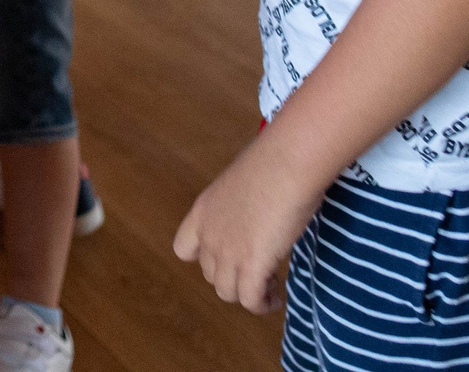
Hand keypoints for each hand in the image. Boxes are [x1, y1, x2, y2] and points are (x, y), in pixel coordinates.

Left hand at [173, 136, 327, 315]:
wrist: (285, 165)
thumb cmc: (271, 164)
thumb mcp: (241, 184)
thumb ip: (239, 205)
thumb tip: (256, 211)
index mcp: (202, 212)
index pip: (184, 248)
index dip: (203, 258)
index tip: (229, 256)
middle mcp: (209, 235)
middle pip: (211, 275)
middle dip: (233, 277)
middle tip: (259, 270)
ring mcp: (228, 252)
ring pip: (228, 293)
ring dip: (248, 294)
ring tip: (269, 286)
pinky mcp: (251, 266)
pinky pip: (250, 300)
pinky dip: (262, 304)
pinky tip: (275, 299)